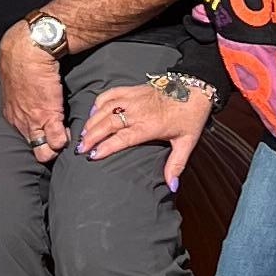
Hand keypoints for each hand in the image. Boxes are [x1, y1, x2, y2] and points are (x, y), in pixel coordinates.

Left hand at [0, 23, 68, 162]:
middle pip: (35, 151)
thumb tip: (32, 104)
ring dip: (58, 146)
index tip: (49, 137)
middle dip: (48, 150)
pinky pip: (58, 141)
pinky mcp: (49, 116)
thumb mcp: (17, 89)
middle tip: (59, 141)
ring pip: (46, 153)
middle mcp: (21, 123)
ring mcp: (34, 122)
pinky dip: (66, 139)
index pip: (27, 141)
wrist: (28, 52)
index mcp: (13, 116)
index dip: (40, 142)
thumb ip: (23, 102)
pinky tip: (70, 131)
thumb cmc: (23, 64)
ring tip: (67, 136)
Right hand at [76, 74, 212, 192]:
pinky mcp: (133, 89)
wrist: (195, 89)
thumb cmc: (190, 117)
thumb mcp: (187, 143)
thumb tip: (172, 186)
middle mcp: (138, 111)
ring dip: (92, 121)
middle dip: (91, 136)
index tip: (93, 156)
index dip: (106, 147)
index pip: (122, 138)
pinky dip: (98, 102)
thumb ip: (176, 165)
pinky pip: (110, 94)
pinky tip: (93, 112)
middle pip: (108, 123)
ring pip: (105, 108)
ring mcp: (133, 98)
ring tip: (83, 134)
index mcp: (150, 126)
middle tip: (79, 148)